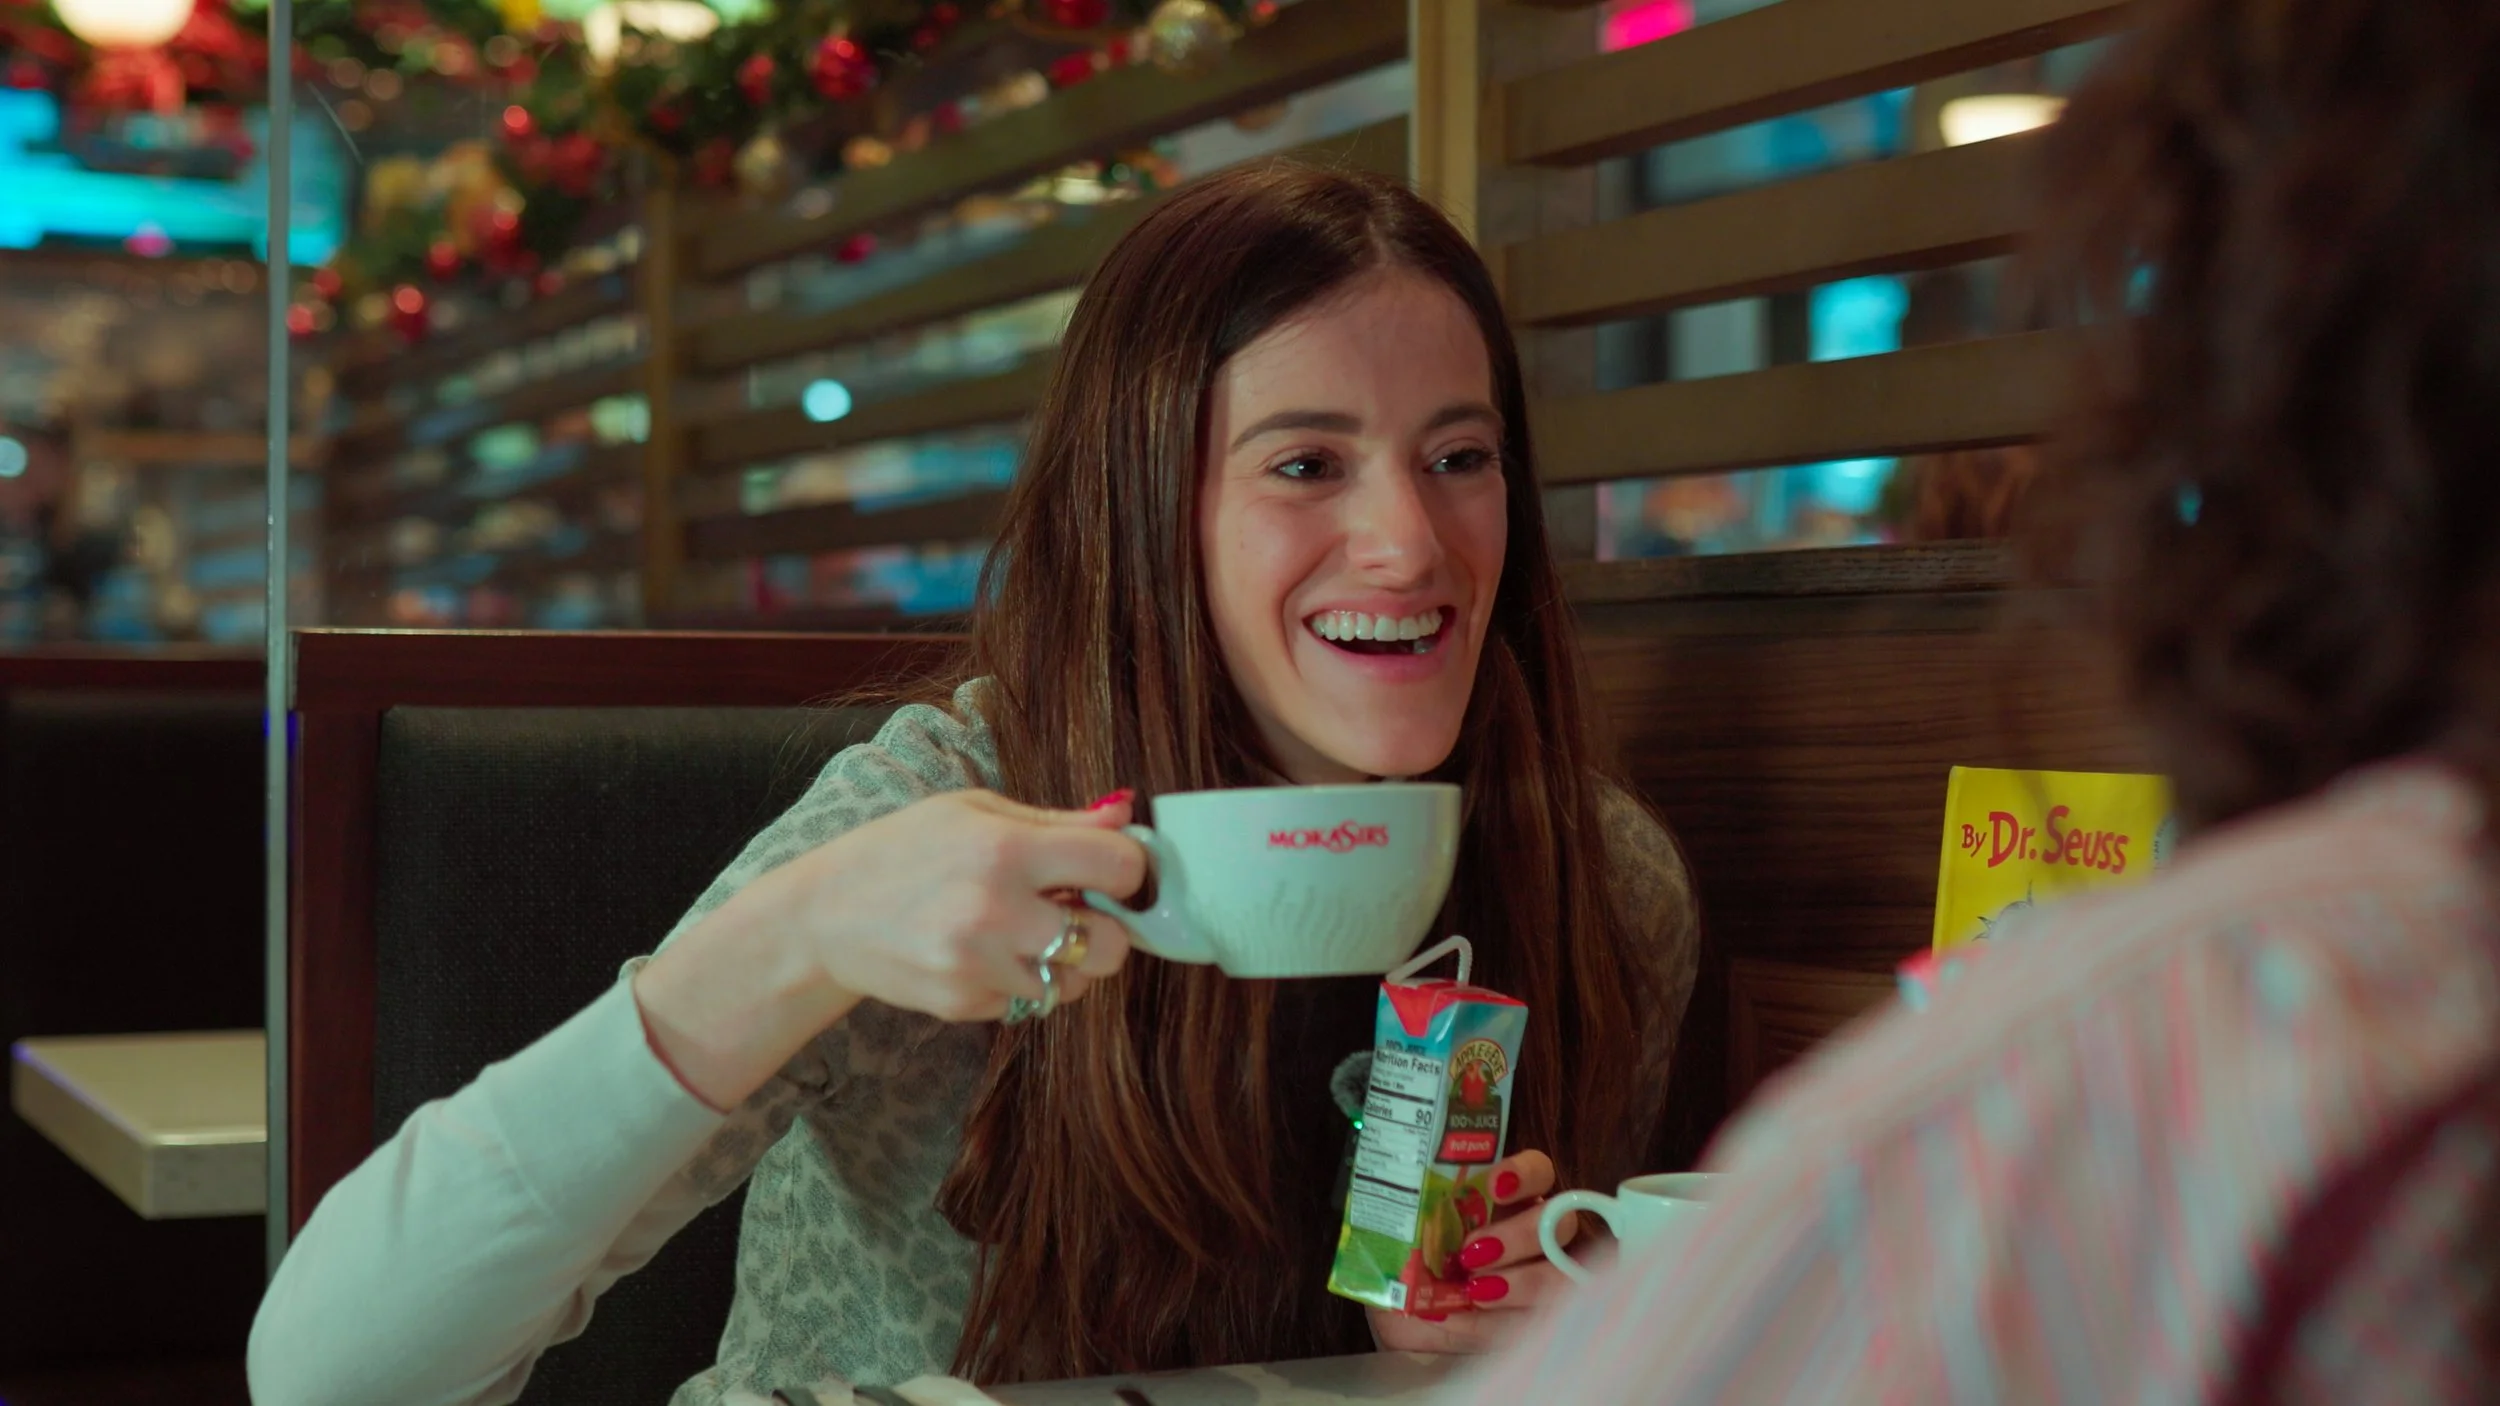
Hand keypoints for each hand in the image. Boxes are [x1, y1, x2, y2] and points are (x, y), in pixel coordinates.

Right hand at [761, 788, 1144, 1020]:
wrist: (824, 915)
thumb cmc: (904, 850)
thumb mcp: (974, 812)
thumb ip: (1056, 821)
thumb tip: (1128, 814)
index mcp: (1006, 849)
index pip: (1118, 866)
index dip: (1127, 869)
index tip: (1111, 872)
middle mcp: (996, 912)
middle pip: (1111, 944)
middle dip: (1107, 929)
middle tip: (1079, 911)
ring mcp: (979, 967)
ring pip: (1074, 983)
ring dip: (1065, 961)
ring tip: (1025, 932)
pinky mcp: (964, 1006)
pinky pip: (1030, 1002)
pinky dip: (1022, 982)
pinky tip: (986, 954)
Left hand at [1367, 1150, 1581, 1355]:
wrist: (1402, 1316)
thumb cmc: (1403, 1266)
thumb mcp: (1396, 1246)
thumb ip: (1404, 1235)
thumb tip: (1412, 1232)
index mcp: (1502, 1202)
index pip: (1537, 1172)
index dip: (1525, 1174)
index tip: (1496, 1184)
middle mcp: (1532, 1235)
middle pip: (1560, 1224)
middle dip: (1520, 1236)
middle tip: (1472, 1253)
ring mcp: (1542, 1279)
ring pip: (1563, 1275)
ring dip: (1523, 1283)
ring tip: (1475, 1292)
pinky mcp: (1538, 1324)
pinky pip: (1544, 1324)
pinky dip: (1505, 1323)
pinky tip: (1468, 1320)